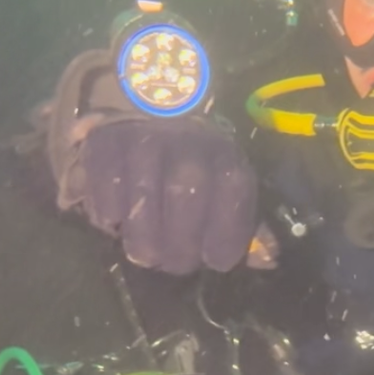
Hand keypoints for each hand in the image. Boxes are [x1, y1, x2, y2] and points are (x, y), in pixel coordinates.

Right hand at [73, 118, 259, 274]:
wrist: (150, 112)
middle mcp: (189, 142)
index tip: (216, 261)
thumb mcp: (227, 189)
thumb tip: (267, 259)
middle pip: (185, 195)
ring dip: (143, 237)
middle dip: (180, 244)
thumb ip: (244, 227)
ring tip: (145, 252)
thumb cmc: (195, 166)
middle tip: (173, 263)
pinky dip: (108, 214)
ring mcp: (145, 139)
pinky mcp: (107, 143)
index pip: (233, 193)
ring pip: (143, 196)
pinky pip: (107, 186)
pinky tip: (116, 225)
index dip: (226, 234)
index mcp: (226, 155)